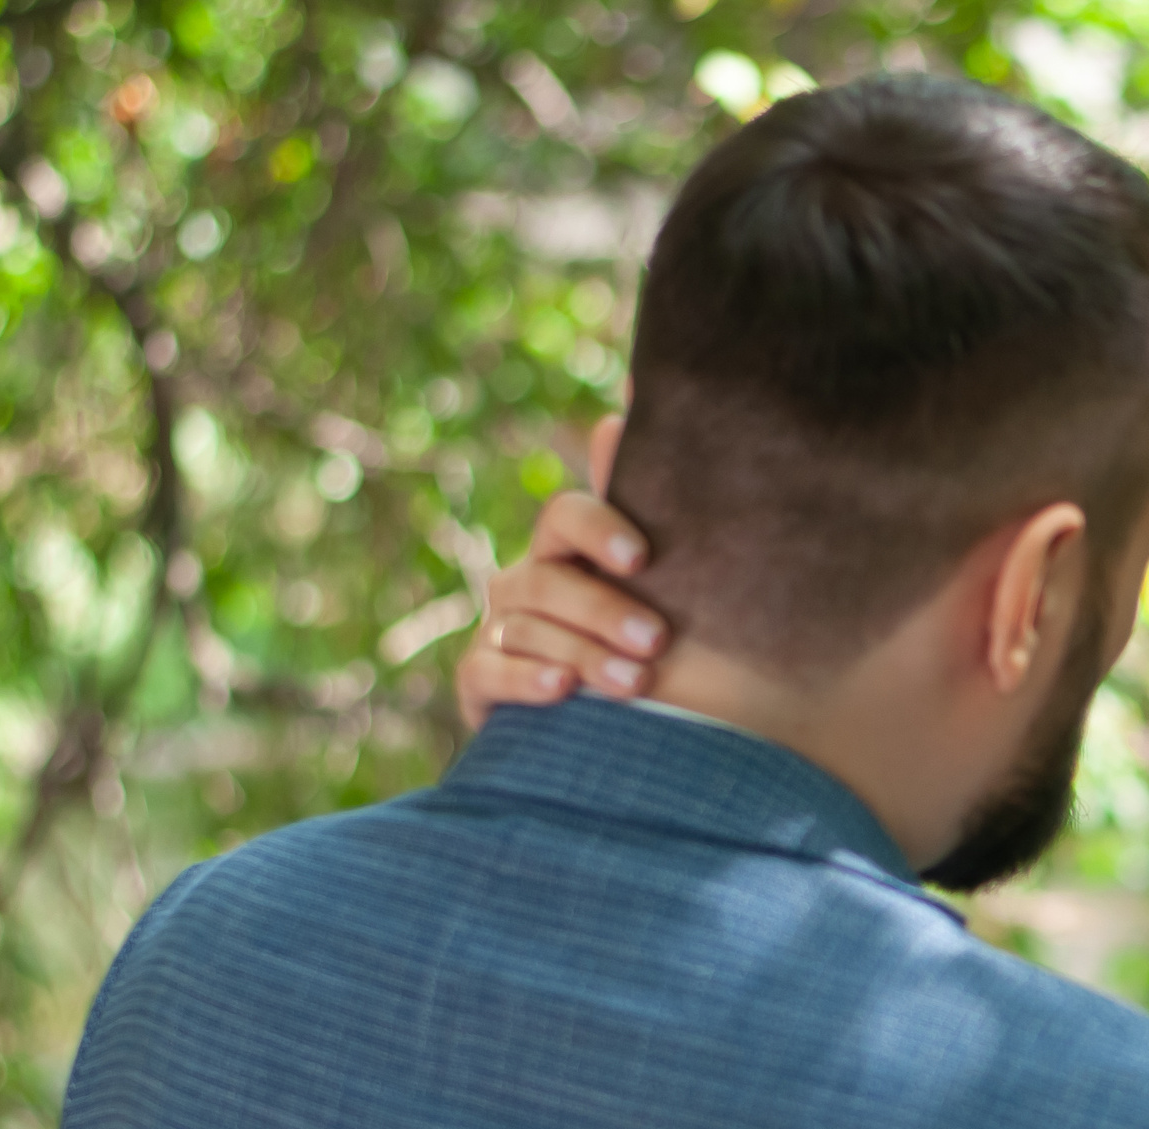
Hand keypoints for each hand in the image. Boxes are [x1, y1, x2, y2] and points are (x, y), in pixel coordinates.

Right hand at [457, 415, 667, 729]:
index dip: (600, 528)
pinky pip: (488, 670)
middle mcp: (528, 582)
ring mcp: (500, 630)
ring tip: (636, 684)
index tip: (643, 559)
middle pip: (548, 578)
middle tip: (658, 640)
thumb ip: (652, 497)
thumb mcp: (668, 581)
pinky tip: (562, 692)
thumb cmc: (650, 643)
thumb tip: (641, 381)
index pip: (568, 517)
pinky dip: (524, 680)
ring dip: (582, 654)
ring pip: (526, 628)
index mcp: (571, 549)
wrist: (617, 728)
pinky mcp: (480, 681)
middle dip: (602, 609)